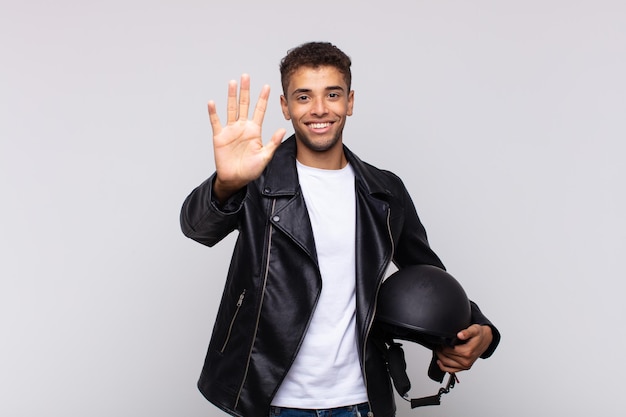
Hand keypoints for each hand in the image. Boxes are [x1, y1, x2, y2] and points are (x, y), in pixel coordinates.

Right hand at [208, 74, 285, 201]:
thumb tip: (283, 129)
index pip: (259, 111)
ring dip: (231, 96)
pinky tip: (212, 103)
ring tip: (232, 83)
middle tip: (246, 76)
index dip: (263, 99)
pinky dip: (213, 113)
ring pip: (231, 109)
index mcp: (254, 131)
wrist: (235, 179)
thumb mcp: (265, 157)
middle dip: (246, 91)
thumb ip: (273, 143)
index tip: (267, 86)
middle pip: (244, 105)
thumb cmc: (250, 170)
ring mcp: (230, 130)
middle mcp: (242, 127)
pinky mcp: (220, 136)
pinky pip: (216, 122)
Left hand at [435, 324, 492, 372]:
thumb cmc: (479, 335)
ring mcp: (465, 365)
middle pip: (446, 357)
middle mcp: (466, 361)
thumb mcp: (474, 329)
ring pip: (446, 364)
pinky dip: (444, 367)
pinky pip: (451, 371)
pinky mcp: (464, 368)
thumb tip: (460, 334)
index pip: (448, 350)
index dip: (442, 345)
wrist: (485, 341)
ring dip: (440, 357)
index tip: (441, 341)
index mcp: (468, 352)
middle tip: (438, 344)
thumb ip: (467, 332)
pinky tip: (440, 361)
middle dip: (440, 350)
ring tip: (439, 350)